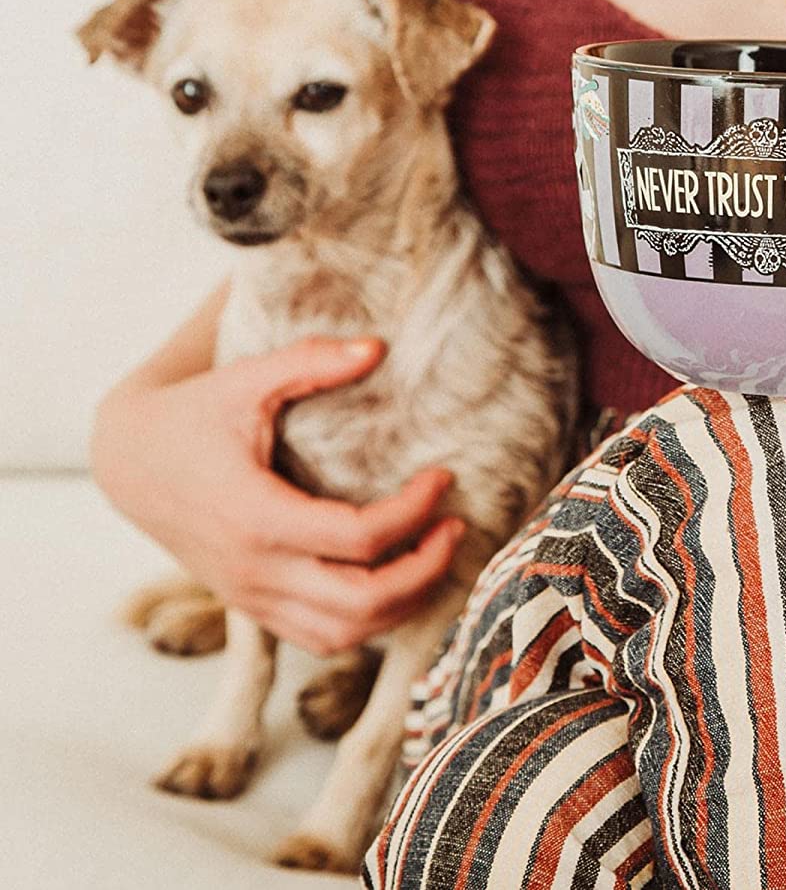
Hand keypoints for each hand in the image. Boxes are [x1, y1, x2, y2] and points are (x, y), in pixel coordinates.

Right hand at [91, 337, 464, 653]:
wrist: (129, 461)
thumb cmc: (193, 414)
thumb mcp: (247, 378)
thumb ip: (311, 362)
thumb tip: (378, 347)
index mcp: (256, 516)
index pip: (359, 537)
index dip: (415, 511)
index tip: (443, 477)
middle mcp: (254, 569)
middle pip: (361, 603)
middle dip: (424, 571)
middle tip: (455, 527)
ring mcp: (251, 596)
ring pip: (344, 634)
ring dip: (403, 604)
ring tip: (436, 555)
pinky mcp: (252, 606)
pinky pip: (320, 637)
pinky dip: (369, 622)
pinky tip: (399, 582)